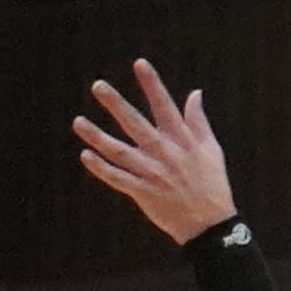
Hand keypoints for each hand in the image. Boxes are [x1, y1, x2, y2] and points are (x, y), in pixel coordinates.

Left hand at [71, 60, 240, 243]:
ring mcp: (153, 174)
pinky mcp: (144, 193)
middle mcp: (165, 154)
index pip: (165, 106)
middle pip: (136, 124)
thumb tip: (195, 93)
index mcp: (182, 141)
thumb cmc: (211, 184)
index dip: (152, 85)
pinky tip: (85, 155)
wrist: (210, 227)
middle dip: (116, 104)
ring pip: (120, 152)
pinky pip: (118, 179)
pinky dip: (101, 168)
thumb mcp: (211, 149)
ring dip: (98, 136)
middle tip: (97, 86)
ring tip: (78, 122)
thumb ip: (198, 120)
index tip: (139, 63)